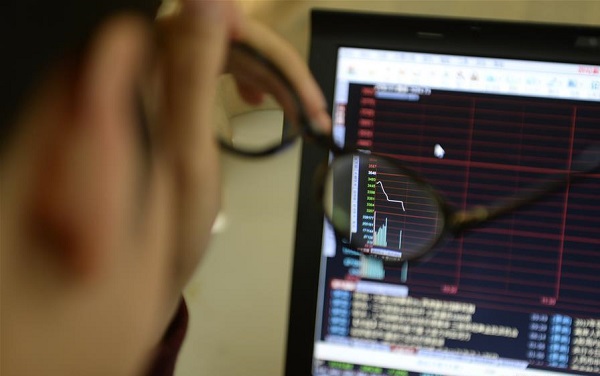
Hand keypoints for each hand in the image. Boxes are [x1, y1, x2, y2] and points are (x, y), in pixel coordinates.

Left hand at [151, 0, 329, 312]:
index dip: (264, 49)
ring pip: (229, 54)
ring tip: (300, 112)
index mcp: (143, 73)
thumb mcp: (184, 151)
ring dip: (272, 79)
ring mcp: (157, 81)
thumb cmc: (158, 226)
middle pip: (227, 38)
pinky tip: (261, 100)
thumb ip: (193, 71)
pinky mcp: (168, 95)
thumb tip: (208, 3)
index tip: (296, 87)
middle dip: (278, 72)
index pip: (213, 24)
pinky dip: (250, 84)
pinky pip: (218, 71)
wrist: (135, 268)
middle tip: (312, 111)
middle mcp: (146, 69)